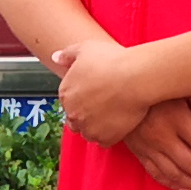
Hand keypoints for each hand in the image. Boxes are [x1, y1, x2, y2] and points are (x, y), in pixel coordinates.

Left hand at [47, 39, 163, 145]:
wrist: (135, 77)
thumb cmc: (112, 60)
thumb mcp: (86, 48)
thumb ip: (67, 54)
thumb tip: (55, 57)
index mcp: (65, 93)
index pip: (68, 101)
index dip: (82, 97)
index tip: (95, 93)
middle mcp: (72, 113)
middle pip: (76, 119)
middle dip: (86, 114)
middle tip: (105, 104)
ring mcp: (88, 128)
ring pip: (88, 132)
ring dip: (97, 126)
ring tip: (112, 114)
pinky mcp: (105, 138)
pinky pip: (105, 141)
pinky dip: (111, 135)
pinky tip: (119, 123)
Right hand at [121, 95, 190, 189]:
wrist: (116, 92)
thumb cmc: (153, 85)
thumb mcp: (179, 86)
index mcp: (176, 119)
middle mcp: (163, 137)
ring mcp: (149, 148)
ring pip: (176, 174)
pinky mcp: (139, 153)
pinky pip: (157, 174)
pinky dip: (173, 184)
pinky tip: (187, 189)